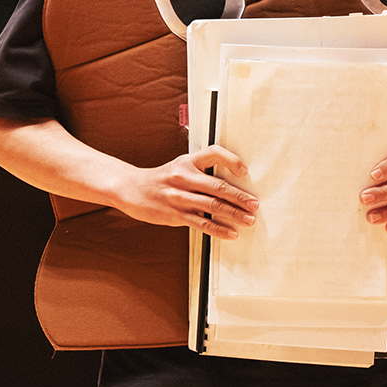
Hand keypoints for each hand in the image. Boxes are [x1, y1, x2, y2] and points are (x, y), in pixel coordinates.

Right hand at [113, 144, 257, 239]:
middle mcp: (184, 177)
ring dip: (233, 214)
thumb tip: (231, 184)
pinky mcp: (174, 214)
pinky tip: (231, 233)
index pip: (213, 153)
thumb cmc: (162, 179)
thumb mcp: (180, 166)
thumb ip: (201, 172)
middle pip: (217, 186)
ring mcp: (179, 196)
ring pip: (212, 206)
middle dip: (239, 197)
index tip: (245, 171)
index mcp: (188, 162)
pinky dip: (218, 229)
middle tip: (255, 204)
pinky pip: (200, 223)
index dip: (231, 160)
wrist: (131, 189)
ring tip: (249, 220)